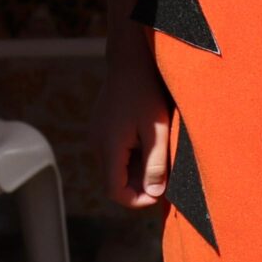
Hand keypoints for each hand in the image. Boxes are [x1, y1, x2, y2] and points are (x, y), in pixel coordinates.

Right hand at [96, 43, 172, 207]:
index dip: (137, 200)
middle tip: (166, 176)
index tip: (160, 195)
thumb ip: (156, 164)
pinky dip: (130, 157)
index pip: (115, 192)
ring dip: (136, 170)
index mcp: (109, 147)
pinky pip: (113, 153)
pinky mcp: (99, 128)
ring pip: (114, 168)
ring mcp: (95, 135)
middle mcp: (96, 144)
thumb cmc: (146, 92)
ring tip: (159, 156)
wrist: (129, 61)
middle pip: (114, 181)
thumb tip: (155, 194)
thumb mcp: (158, 130)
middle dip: (139, 185)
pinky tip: (148, 142)